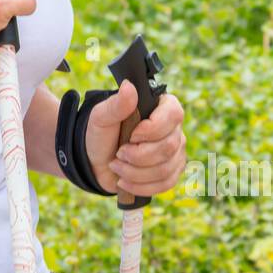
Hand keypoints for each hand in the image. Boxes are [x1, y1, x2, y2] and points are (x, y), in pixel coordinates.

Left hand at [84, 82, 185, 197]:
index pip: (173, 114)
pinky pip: (166, 184)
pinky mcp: (172, 172)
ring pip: (166, 168)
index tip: (131, 135)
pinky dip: (141, 186)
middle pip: (169, 146)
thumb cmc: (101, 135)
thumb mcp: (101, 117)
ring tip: (117, 166)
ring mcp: (176, 152)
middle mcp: (174, 129)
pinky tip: (125, 181)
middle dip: (138, 156)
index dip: (152, 129)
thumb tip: (129, 86)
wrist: (96, 161)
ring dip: (135, 172)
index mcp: (161, 107)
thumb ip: (116, 104)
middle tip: (118, 153)